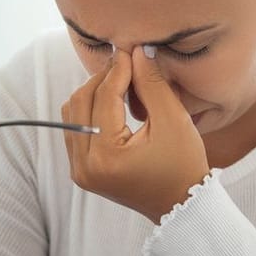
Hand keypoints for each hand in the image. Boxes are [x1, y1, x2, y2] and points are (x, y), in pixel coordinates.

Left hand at [60, 46, 210, 222]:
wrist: (180, 204)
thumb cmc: (183, 165)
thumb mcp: (173, 121)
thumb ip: (152, 83)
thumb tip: (135, 52)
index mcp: (107, 156)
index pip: (104, 97)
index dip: (117, 69)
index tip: (130, 51)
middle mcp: (85, 166)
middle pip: (80, 102)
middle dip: (102, 79)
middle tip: (127, 65)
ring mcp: (79, 171)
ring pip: (72, 114)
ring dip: (94, 93)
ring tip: (122, 85)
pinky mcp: (81, 171)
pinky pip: (75, 129)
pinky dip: (91, 111)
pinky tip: (114, 104)